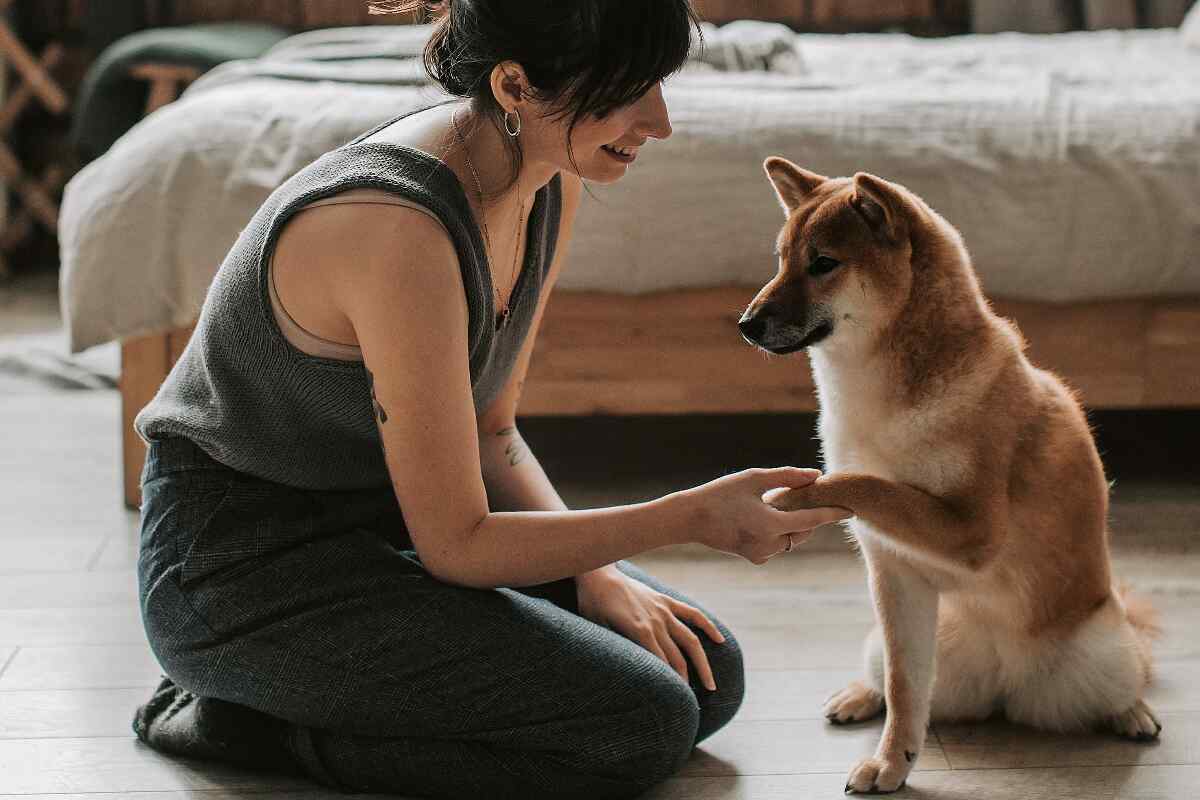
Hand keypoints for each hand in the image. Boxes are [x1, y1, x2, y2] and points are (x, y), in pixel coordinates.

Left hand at [577, 566, 724, 689]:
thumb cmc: (592, 604)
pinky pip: (691, 614)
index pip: (663, 665)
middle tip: (693, 703)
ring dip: (702, 664)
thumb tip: (619, 672)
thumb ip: (612, 648)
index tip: (678, 703)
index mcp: (639, 632)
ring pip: (690, 640)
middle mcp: (656, 622)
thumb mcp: (597, 630)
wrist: (598, 574)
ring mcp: (663, 611)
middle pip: (678, 658)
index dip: (672, 685)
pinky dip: (707, 626)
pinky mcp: (665, 601)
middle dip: (687, 683)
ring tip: (712, 684)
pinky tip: (720, 639)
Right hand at [681, 467, 852, 563]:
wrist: (689, 518)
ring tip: (773, 503)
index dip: (832, 513)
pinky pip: (776, 545)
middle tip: (801, 495)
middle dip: (806, 515)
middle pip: (802, 531)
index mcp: (770, 524)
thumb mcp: (753, 478)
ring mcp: (761, 554)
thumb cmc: (720, 494)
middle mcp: (768, 544)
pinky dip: (777, 531)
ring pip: (790, 539)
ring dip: (791, 523)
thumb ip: (787, 477)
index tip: (851, 510)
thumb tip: (816, 476)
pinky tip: (761, 516)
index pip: (812, 520)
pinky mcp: (754, 557)